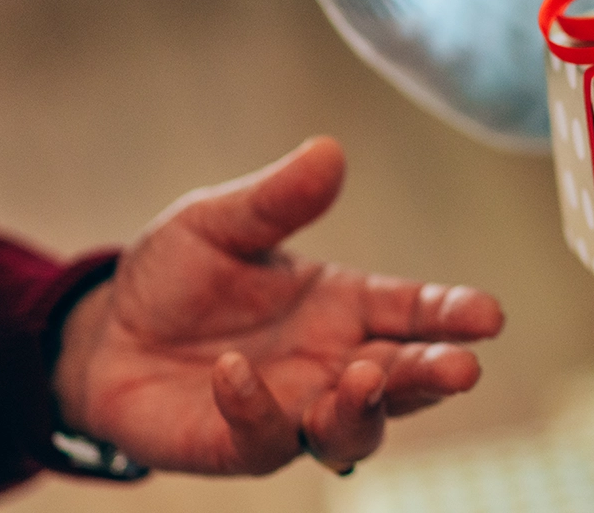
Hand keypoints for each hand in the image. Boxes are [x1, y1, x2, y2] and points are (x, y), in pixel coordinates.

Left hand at [52, 137, 503, 474]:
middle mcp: (334, 363)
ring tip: (361, 380)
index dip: (453, 314)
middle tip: (460, 369)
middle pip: (403, 378)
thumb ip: (277, 198)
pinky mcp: (239, 444)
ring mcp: (293, 409)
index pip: (414, 312)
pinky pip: (264, 439)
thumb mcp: (220, 221)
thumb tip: (328, 150)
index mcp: (346, 306)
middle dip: (434, 374)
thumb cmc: (177, 276)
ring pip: (353, 428)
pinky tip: (236, 374)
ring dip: (365, 411)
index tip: (489, 315)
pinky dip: (256, 409)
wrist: (104, 335)